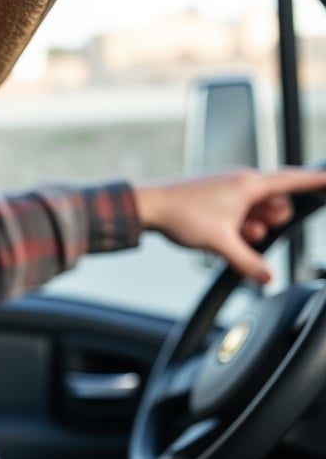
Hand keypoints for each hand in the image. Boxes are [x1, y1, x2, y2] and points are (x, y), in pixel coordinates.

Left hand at [133, 167, 325, 283]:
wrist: (150, 207)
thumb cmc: (182, 215)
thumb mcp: (220, 243)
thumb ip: (247, 262)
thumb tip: (266, 277)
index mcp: (248, 185)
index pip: (292, 181)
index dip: (315, 181)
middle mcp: (241, 182)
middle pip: (277, 202)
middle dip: (271, 221)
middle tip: (251, 233)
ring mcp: (229, 188)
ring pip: (258, 209)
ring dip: (253, 226)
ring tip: (232, 236)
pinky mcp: (218, 196)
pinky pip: (241, 211)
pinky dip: (239, 225)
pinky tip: (223, 234)